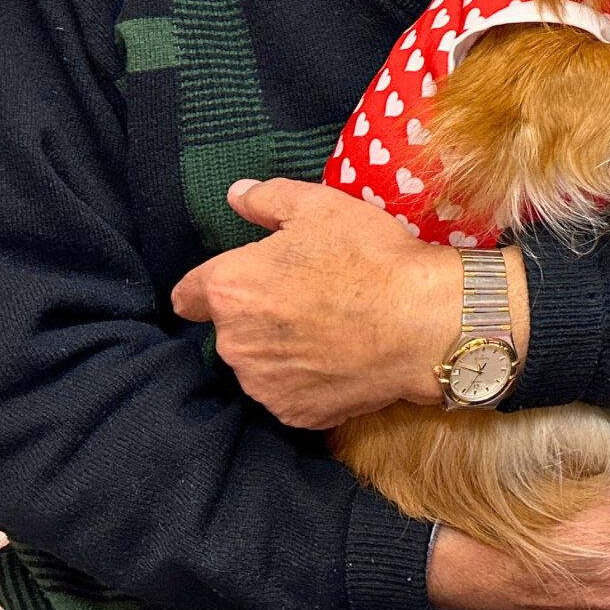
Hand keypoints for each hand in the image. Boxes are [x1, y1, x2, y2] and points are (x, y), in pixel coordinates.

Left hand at [168, 179, 526, 427]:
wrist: (422, 323)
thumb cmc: (368, 257)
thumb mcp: (318, 206)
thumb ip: (266, 199)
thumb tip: (235, 195)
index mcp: (229, 289)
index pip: (186, 295)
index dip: (207, 287)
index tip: (237, 284)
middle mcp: (233, 344)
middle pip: (228, 329)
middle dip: (255, 315)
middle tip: (303, 296)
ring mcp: (263, 385)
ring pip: (257, 364)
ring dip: (277, 350)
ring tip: (325, 328)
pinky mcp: (294, 414)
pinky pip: (288, 392)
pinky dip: (305, 379)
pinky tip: (338, 358)